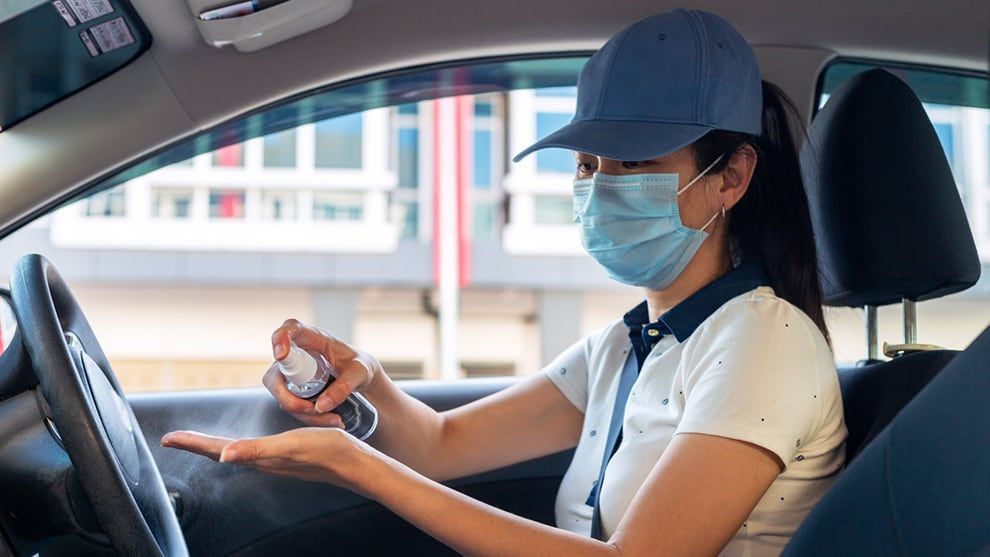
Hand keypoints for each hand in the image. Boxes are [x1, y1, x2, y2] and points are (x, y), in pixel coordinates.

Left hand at [160, 428, 381, 493]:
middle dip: (196, 444)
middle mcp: (262, 461)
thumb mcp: (289, 446)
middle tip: (173, 439)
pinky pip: (253, 451)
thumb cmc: (326, 452)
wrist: (355, 464)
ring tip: (199, 441)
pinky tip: (243, 445)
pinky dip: (239, 446)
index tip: (167, 439)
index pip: (217, 450)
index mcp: (259, 457)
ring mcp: (274, 461)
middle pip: (221, 451)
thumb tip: (223, 456)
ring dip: (215, 446)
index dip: (192, 443)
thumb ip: (256, 451)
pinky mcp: (286, 457)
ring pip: (235, 452)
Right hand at [265, 318, 382, 425]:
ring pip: (281, 395)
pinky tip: (331, 419)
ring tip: (334, 419)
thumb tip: (320, 406)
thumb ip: (343, 386)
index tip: (280, 355)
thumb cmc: (359, 367)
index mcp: (314, 338)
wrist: (360, 379)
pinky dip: (308, 417)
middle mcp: (297, 353)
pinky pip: (290, 406)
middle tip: (313, 409)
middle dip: (288, 397)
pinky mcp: (291, 389)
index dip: (280, 338)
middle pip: (275, 373)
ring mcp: (291, 372)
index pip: (292, 328)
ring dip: (303, 412)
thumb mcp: (359, 374)